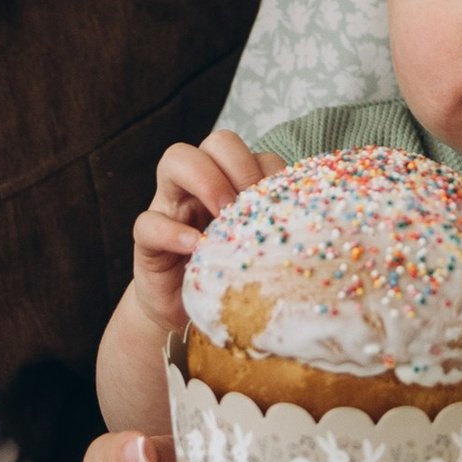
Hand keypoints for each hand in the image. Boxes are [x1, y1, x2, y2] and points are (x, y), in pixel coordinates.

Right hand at [124, 128, 273, 344]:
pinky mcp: (147, 243)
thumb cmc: (232, 280)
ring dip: (205, 180)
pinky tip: (193, 248)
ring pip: (175, 159)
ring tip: (223, 215)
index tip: (280, 204)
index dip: (267, 169)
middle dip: (238, 165)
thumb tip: (315, 222)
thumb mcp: (259, 250)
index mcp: (232, 185)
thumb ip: (276, 229)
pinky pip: (148, 222)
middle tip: (249, 203)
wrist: (190, 319)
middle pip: (217, 141)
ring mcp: (170, 208)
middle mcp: (201, 187)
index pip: (254, 152)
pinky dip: (172, 232)